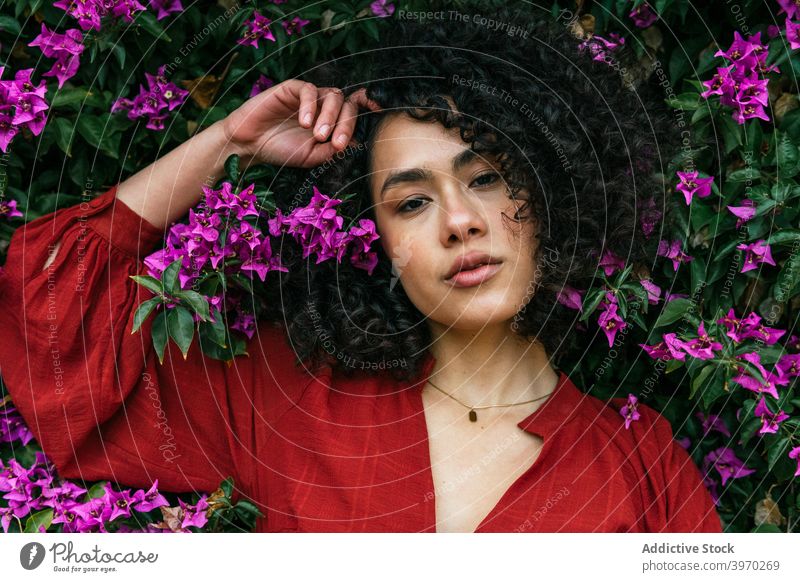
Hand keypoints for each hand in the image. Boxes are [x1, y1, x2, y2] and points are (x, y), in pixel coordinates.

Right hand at [221, 79, 380, 169]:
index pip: (355, 110)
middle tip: (335, 143)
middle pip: (348, 104)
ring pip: (332, 95)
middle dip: (346, 124)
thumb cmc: (281, 151)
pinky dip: (310, 106)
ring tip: (318, 136)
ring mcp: (309, 97)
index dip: (370, 106)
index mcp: (333, 122)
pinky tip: (304, 123)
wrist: (250, 146)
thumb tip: (358, 144)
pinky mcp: (292, 89)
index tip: (380, 112)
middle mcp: (324, 107)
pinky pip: (309, 90)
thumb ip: (333, 150)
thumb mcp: (312, 157)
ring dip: (329, 117)